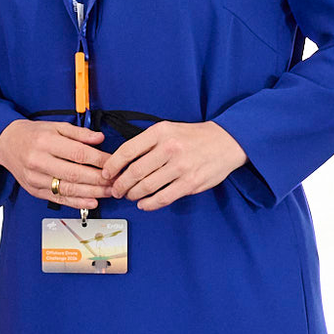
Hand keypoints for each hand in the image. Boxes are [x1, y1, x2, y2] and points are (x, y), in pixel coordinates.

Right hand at [0, 120, 108, 208]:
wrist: (6, 143)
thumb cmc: (33, 134)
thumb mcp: (56, 126)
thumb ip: (79, 133)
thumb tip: (100, 139)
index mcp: (46, 141)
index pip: (78, 153)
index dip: (99, 160)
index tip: (114, 163)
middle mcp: (39, 161)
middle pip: (75, 173)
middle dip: (99, 179)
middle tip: (115, 181)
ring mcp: (35, 178)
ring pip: (68, 189)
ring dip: (92, 193)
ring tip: (109, 192)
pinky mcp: (34, 190)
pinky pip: (58, 199)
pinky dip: (77, 203)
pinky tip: (92, 202)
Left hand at [99, 121, 246, 210]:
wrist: (226, 142)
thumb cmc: (194, 136)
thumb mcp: (169, 129)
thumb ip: (148, 142)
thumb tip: (123, 161)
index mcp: (160, 132)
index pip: (128, 150)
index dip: (113, 165)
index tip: (107, 173)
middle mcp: (169, 148)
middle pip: (134, 171)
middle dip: (120, 184)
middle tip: (116, 190)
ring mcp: (180, 166)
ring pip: (147, 186)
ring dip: (133, 194)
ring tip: (130, 196)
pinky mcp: (190, 183)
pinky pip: (163, 197)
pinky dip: (149, 204)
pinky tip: (144, 204)